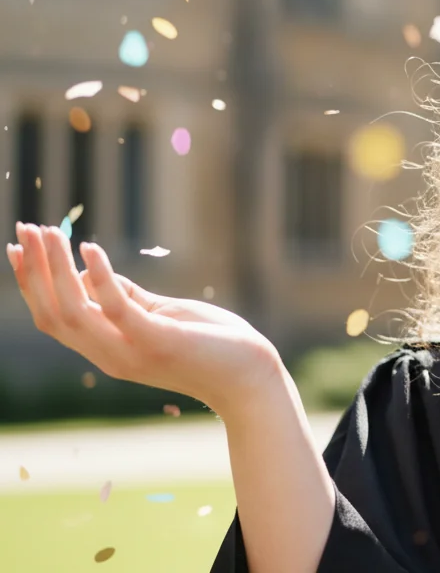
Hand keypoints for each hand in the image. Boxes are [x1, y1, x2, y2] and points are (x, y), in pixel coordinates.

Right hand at [7, 223, 282, 415]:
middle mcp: (110, 355)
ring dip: (56, 269)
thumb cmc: (209, 344)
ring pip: (74, 310)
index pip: (53, 317)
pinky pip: (118, 308)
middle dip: (35, 270)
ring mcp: (131, 351)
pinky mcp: (157, 342)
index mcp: (107, 349)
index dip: (31, 283)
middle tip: (27, 228)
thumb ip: (128, 298)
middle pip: (53, 313)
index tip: (17, 247)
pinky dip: (100, 277)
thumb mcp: (161, 317)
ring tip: (49, 232)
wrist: (249, 378)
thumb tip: (93, 271)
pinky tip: (91, 248)